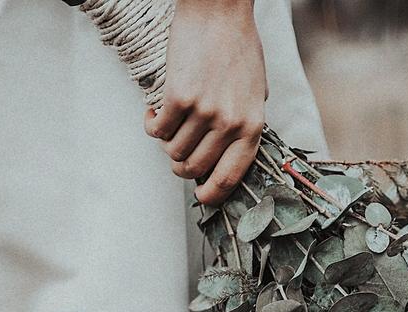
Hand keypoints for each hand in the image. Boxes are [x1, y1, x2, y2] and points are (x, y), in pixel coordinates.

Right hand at [145, 0, 266, 204]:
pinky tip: (153, 113)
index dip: (214, 193)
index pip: (232, 175)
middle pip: (195, 167)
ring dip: (166, 144)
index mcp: (252, 126)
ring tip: (167, 126)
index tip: (202, 198)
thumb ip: (245, 122)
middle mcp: (229, 124)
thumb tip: (228, 152)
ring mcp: (204, 112)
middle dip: (181, 167)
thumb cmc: (238, 48)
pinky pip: (157, 130)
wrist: (219, 14)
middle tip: (175, 154)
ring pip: (173, 151)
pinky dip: (151, 125)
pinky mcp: (178, 98)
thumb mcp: (256, 91)